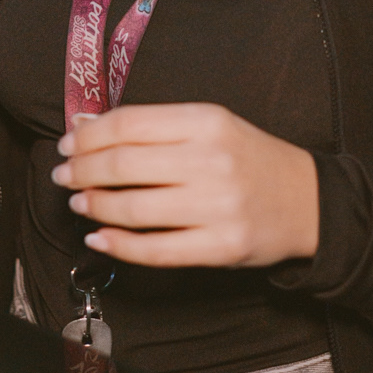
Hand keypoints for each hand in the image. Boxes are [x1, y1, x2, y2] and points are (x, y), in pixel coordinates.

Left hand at [51, 101, 318, 266]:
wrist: (307, 202)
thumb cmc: (248, 159)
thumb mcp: (211, 125)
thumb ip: (154, 126)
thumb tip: (88, 127)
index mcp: (207, 121)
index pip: (129, 125)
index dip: (90, 136)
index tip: (69, 143)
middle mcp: (211, 161)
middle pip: (124, 164)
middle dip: (82, 170)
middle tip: (64, 175)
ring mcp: (217, 207)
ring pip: (133, 209)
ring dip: (94, 206)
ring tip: (79, 202)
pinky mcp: (220, 248)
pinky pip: (155, 251)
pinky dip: (118, 245)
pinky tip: (99, 238)